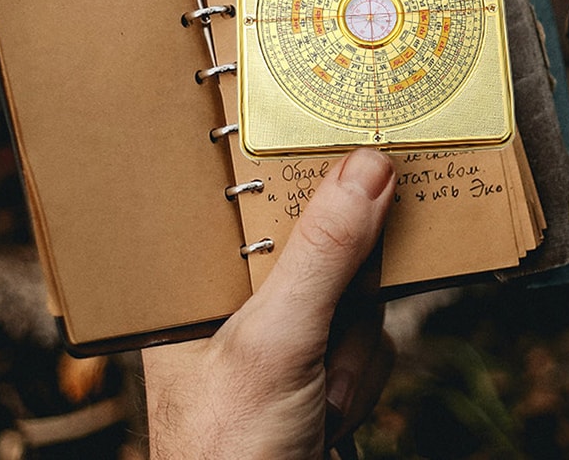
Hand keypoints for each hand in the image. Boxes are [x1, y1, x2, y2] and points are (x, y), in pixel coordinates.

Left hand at [142, 148, 396, 459]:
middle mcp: (235, 294)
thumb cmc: (227, 453)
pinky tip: (331, 412)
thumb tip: (368, 166)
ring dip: (353, 348)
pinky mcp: (318, 360)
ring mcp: (281, 329)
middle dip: (342, 288)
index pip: (248, 190)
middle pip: (320, 233)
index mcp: (196, 274)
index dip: (301, 164)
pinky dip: (364, 374)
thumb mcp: (275, 342)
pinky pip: (372, 333)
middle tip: (332, 321)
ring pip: (356, 286)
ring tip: (317, 398)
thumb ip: (323, 255)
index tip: (353, 139)